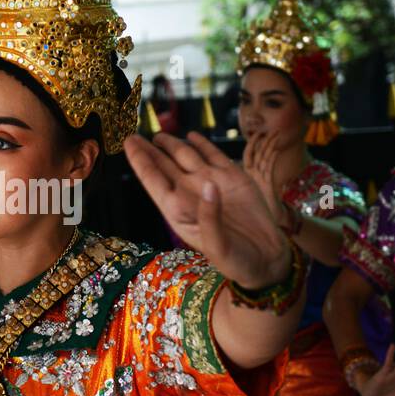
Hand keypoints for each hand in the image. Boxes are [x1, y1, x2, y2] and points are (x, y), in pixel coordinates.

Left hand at [124, 131, 290, 288]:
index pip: (153, 180)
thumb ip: (210, 218)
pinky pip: (214, 154)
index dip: (140, 160)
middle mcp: (190, 193)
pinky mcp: (233, 177)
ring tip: (159, 134)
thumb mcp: (218, 247)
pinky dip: (203, 143)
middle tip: (133, 134)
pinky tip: (191, 135)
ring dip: (172, 144)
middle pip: (164, 164)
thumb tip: (209, 185)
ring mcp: (211, 183)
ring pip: (186, 156)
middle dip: (149, 149)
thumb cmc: (236, 261)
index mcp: (178, 211)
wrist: (267, 259)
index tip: (127, 141)